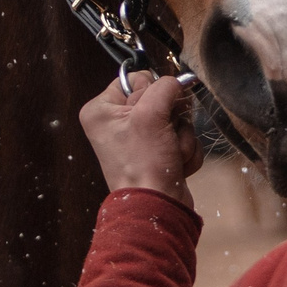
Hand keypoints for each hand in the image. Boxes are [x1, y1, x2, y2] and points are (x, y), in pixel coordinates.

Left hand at [79, 74, 203, 205]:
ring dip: (181, 137)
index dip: (153, 93)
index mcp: (101, 110)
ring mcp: (138, 139)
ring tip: (171, 155)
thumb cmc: (143, 164)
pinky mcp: (156, 153)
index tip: (153, 114)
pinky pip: (181, 138)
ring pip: (175, 119)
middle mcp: (116, 123)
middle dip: (172, 119)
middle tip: (165, 137)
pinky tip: (176, 165)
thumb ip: (165, 87)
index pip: (136, 79)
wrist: (157, 207)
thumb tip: (179, 81)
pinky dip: (185, 151)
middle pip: (160, 99)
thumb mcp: (151, 115)